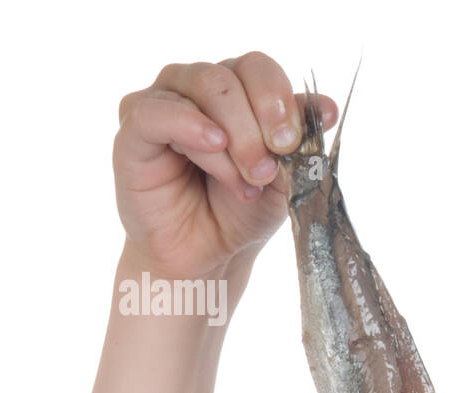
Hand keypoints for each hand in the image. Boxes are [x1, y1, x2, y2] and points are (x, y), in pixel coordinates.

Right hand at [113, 51, 337, 279]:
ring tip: (244, 182)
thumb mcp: (286, 175)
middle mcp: (197, 87)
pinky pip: (156, 111)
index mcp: (238, 90)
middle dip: (256, 125)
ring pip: (200, 87)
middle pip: (228, 76)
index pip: (258, 68)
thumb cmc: (244, 210)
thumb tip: (328, 108)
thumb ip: (301, 139)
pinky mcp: (134, 131)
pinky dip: (189, 126)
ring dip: (231, 136)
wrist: (210, 255)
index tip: (291, 142)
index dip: (278, 99)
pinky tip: (212, 144)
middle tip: (266, 170)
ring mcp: (163, 104)